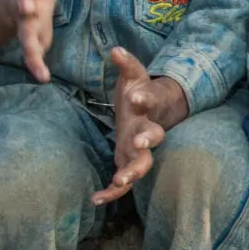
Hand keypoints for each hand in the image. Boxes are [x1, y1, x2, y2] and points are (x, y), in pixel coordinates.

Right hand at [4, 0, 69, 81]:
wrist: (11, 2)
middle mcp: (24, 2)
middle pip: (23, 1)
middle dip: (26, 1)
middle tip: (30, 1)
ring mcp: (23, 22)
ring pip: (24, 30)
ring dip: (28, 37)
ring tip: (33, 47)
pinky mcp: (28, 38)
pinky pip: (30, 53)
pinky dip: (35, 65)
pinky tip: (42, 77)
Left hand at [94, 49, 188, 203]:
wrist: (153, 115)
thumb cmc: (140, 94)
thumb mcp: (134, 77)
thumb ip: (127, 65)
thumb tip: (115, 49)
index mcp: (147, 109)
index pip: (149, 101)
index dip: (143, 99)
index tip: (135, 97)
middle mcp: (146, 131)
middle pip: (152, 138)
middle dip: (147, 141)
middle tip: (139, 143)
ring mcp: (139, 151)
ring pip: (141, 164)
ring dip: (131, 173)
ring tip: (118, 180)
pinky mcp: (128, 165)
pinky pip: (124, 183)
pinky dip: (112, 193)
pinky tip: (95, 199)